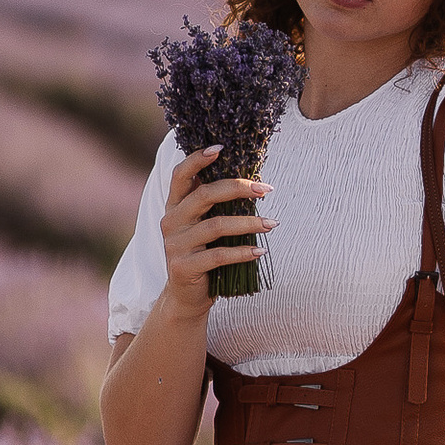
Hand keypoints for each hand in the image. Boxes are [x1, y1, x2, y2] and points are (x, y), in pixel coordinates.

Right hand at [157, 142, 268, 317]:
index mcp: (175, 206)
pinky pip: (218, 256)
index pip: (181, 175)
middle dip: (238, 188)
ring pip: (215, 226)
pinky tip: (260, 251)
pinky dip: (242, 253)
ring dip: (249, 224)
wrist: (186, 296)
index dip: (197, 159)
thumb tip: (253, 182)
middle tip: (266, 189)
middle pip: (204, 195)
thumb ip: (216, 206)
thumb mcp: (204, 226)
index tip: (221, 148)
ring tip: (273, 224)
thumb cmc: (203, 254)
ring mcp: (175, 245)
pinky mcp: (183, 267)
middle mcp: (171, 221)